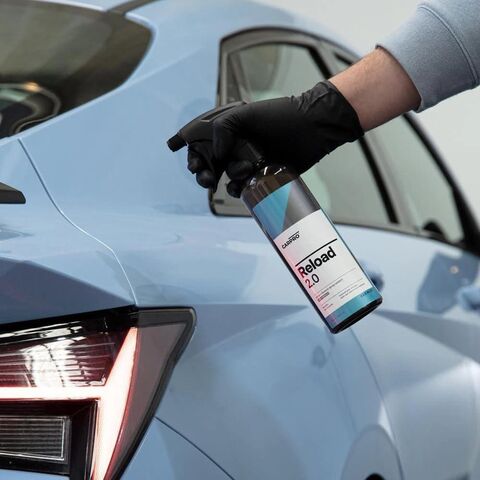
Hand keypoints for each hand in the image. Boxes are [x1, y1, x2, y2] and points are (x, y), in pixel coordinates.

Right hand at [187, 81, 363, 196]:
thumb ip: (222, 129)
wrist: (312, 128)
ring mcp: (249, 162)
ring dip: (228, 178)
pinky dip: (238, 190)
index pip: (201, 143)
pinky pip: (242, 188)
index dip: (192, 154)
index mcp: (228, 130)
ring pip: (226, 177)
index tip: (192, 163)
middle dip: (204, 173)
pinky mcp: (262, 176)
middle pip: (210, 164)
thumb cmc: (280, 116)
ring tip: (244, 170)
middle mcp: (236, 146)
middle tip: (207, 178)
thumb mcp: (245, 114)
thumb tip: (217, 155)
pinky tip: (242, 185)